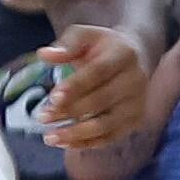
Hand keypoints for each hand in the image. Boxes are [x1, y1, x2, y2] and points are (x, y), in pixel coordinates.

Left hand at [31, 20, 161, 158]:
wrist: (134, 58)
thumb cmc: (101, 47)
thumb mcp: (85, 36)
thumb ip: (67, 43)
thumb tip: (45, 54)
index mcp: (124, 55)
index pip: (99, 72)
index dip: (76, 86)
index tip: (52, 97)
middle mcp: (136, 80)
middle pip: (101, 100)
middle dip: (70, 111)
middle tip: (42, 117)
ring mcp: (138, 103)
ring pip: (107, 124)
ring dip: (76, 133)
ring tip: (50, 137)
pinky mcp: (135, 120)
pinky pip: (111, 136)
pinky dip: (87, 142)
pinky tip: (64, 143)